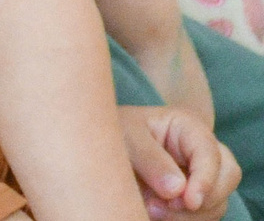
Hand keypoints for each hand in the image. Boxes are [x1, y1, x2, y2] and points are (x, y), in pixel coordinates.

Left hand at [122, 106, 240, 220]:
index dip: (206, 180)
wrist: (112, 142)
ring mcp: (203, 176)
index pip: (210, 153)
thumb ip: (149, 158)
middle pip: (227, 178)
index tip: (189, 201)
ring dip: (189, 215)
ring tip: (150, 210)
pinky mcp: (194, 197)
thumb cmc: (121, 130)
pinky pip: (202, 215)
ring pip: (217, 203)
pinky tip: (155, 215)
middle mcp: (204, 152)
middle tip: (166, 207)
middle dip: (204, 199)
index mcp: (189, 128)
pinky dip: (183, 220)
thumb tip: (177, 190)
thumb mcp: (126, 134)